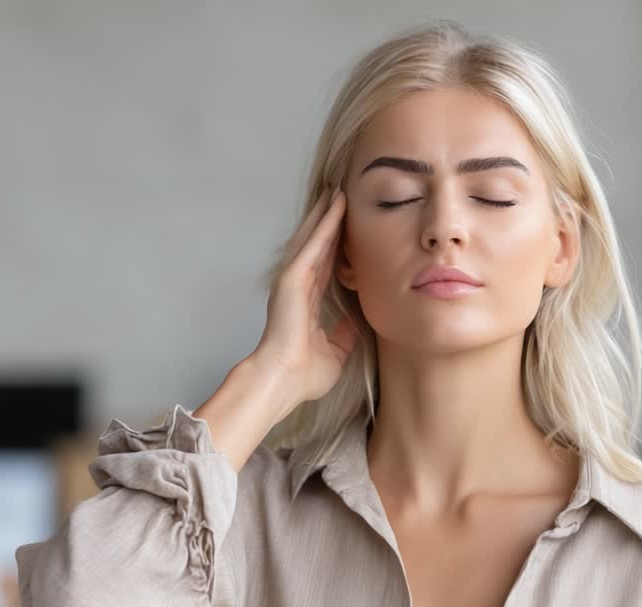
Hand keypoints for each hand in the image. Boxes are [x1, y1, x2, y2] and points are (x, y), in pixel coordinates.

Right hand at [252, 189, 358, 404]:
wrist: (284, 380)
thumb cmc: (304, 374)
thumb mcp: (336, 352)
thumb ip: (345, 335)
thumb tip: (356, 324)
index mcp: (307, 302)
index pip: (325, 266)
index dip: (335, 246)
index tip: (348, 228)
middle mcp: (298, 286)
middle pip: (317, 245)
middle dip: (328, 222)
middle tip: (341, 197)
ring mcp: (293, 279)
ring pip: (313, 237)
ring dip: (325, 214)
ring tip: (338, 192)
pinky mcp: (292, 276)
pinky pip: (313, 243)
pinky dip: (325, 223)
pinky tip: (336, 205)